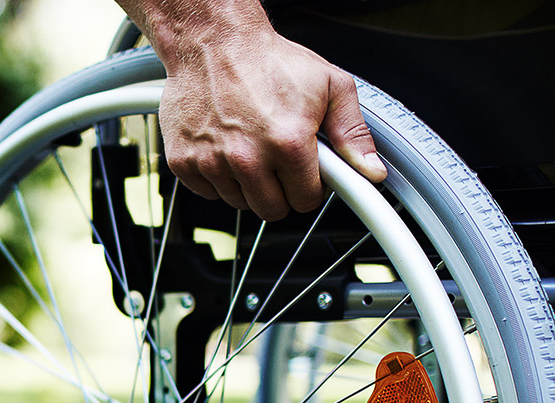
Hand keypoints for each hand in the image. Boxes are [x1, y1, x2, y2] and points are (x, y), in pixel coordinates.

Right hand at [128, 3, 385, 220]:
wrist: (213, 41)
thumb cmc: (267, 60)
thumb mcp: (329, 86)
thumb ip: (353, 133)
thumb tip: (372, 171)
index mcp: (287, 142)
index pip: (306, 201)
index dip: (310, 188)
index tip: (307, 174)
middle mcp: (247, 157)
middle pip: (271, 210)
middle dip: (281, 192)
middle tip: (279, 163)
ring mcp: (211, 162)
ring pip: (239, 204)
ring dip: (248, 185)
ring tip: (251, 148)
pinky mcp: (183, 162)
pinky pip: (207, 192)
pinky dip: (217, 178)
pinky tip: (225, 149)